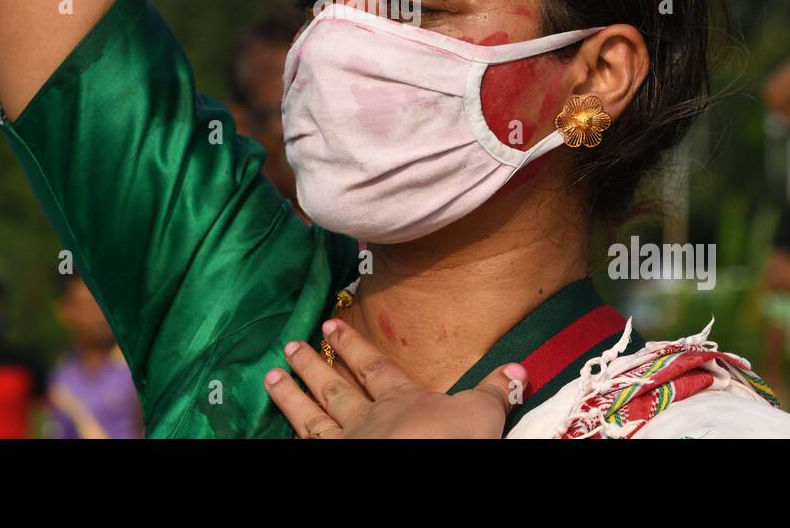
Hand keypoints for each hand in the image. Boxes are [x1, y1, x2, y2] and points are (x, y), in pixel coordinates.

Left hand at [264, 319, 525, 438]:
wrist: (420, 459)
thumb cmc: (448, 439)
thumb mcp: (481, 413)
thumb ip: (494, 391)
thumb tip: (520, 367)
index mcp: (400, 399)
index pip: (374, 367)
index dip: (353, 346)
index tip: (329, 325)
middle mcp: (367, 419)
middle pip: (335, 388)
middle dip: (313, 366)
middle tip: (288, 346)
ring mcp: (345, 445)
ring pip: (311, 417)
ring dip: (291, 397)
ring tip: (270, 376)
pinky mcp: (330, 463)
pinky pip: (305, 445)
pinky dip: (289, 436)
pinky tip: (276, 432)